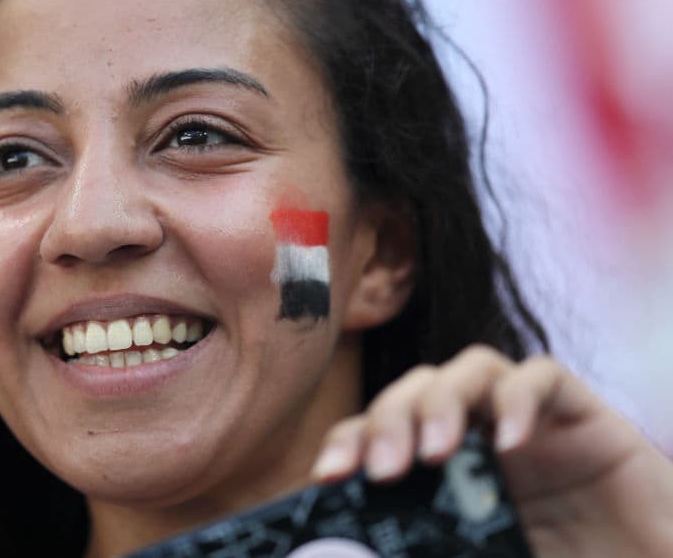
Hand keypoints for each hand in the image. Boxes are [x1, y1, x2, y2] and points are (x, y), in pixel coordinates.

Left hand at [310, 345, 672, 557]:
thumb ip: (427, 550)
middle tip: (381, 470)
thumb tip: (358, 557)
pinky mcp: (582, 415)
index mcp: (445, 473)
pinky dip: (521, 399)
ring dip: (441, 401)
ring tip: (435, 452)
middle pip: (415, 389)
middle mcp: (480, 437)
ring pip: (469, 369)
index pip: (380, 433)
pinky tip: (512, 445)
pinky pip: (543, 377)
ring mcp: (529, 421)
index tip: (325, 477)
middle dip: (388, 420)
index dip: (347, 442)